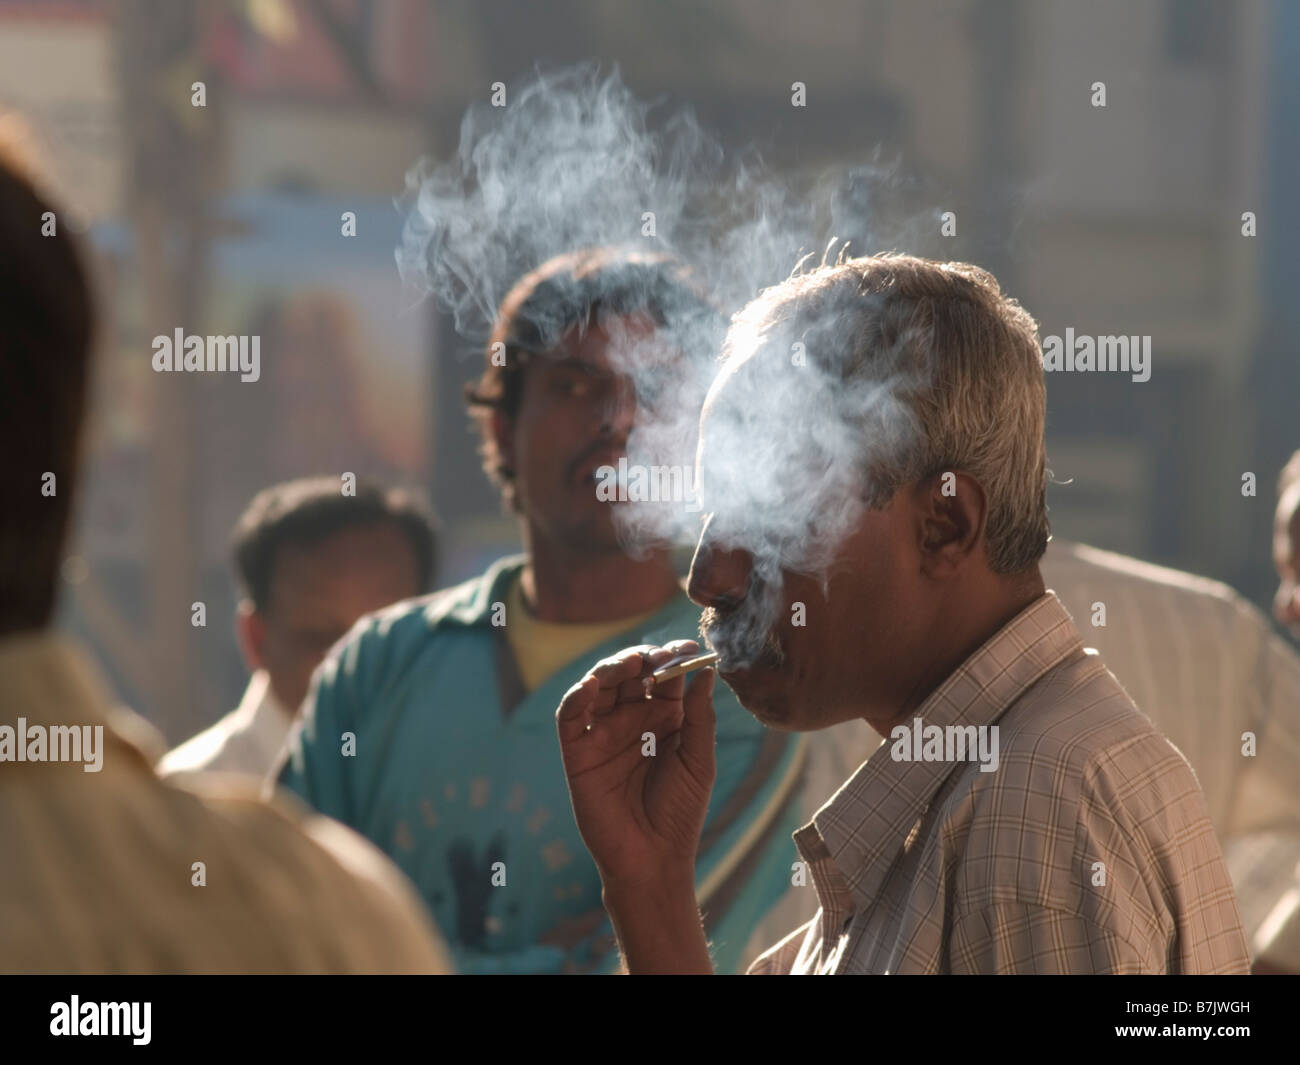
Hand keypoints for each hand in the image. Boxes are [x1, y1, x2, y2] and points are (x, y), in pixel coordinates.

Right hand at [556, 639, 716, 892]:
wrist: (653, 858)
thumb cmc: (680, 812)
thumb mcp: (698, 760)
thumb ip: (699, 716)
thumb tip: (706, 671)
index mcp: (664, 718)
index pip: (665, 676)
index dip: (673, 658)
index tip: (689, 648)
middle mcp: (632, 719)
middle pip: (630, 673)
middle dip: (642, 658)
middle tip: (656, 656)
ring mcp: (603, 733)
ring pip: (599, 686)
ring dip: (610, 668)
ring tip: (628, 664)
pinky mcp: (578, 751)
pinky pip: (571, 716)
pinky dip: (577, 696)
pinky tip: (592, 686)